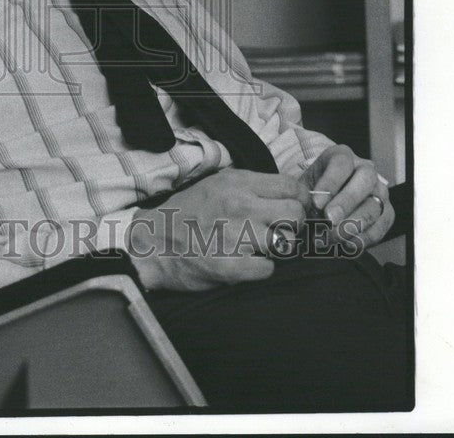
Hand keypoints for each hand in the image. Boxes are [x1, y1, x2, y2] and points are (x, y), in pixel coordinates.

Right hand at [127, 169, 309, 290]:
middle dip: (293, 226)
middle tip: (279, 231)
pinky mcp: (231, 265)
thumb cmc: (188, 213)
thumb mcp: (218, 184)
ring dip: (278, 249)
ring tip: (260, 248)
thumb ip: (251, 186)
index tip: (295, 209)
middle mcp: (240, 205)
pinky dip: (261, 269)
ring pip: (286, 242)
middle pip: (296, 214)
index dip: (300, 200)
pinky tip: (248, 264)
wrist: (153, 243)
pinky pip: (268, 269)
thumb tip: (289, 194)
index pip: (291, 187)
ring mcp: (236, 235)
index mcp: (238, 183)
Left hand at [300, 144, 394, 247]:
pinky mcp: (387, 213)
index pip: (341, 164)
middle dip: (346, 202)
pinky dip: (363, 238)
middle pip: (364, 180)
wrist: (325, 202)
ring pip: (374, 206)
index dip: (329, 183)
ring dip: (352, 225)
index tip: (316, 203)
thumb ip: (306, 195)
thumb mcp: (305, 186)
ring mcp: (379, 191)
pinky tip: (346, 245)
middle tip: (329, 220)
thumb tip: (306, 212)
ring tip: (331, 237)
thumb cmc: (314, 192)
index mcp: (342, 156)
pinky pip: (381, 226)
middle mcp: (365, 170)